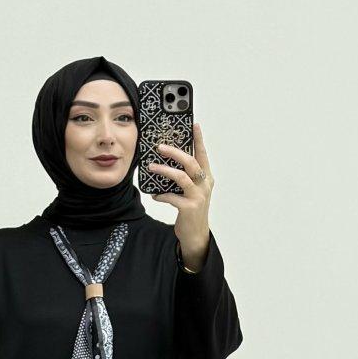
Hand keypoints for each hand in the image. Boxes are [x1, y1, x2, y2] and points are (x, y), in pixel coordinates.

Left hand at [144, 122, 213, 267]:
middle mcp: (205, 185)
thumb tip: (165, 161)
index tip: (194, 124)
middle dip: (175, 152)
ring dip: (164, 171)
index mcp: (206, 178)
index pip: (203, 154)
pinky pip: (172, 197)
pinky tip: (154, 194)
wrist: (195, 234)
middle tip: (160, 146)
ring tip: (151, 167)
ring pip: (181, 177)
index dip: (198, 139)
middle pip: (191, 162)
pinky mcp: (189, 208)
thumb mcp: (190, 190)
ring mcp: (198, 196)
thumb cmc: (191, 209)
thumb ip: (183, 176)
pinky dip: (161, 194)